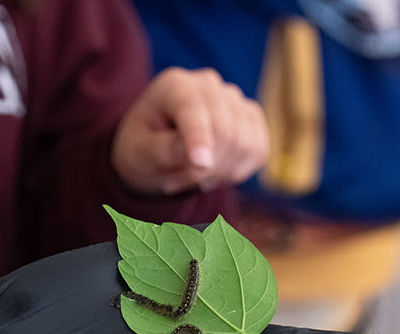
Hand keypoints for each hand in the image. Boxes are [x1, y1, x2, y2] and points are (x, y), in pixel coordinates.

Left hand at [112, 67, 270, 194]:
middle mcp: (208, 84)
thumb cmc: (142, 148)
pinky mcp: (251, 117)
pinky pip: (258, 150)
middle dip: (204, 168)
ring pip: (245, 143)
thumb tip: (202, 161)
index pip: (193, 111)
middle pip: (224, 130)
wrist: (154, 148)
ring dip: (220, 173)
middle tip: (174, 184)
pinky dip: (238, 171)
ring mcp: (233, 98)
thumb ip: (166, 152)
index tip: (200, 165)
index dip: (199, 139)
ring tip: (192, 177)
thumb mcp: (140, 153)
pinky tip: (214, 173)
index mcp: (174, 86)